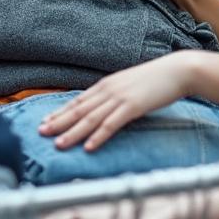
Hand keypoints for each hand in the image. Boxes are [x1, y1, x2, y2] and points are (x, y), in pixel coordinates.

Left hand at [39, 51, 204, 150]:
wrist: (178, 71)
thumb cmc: (156, 79)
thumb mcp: (130, 85)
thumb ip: (115, 94)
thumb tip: (104, 106)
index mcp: (106, 84)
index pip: (78, 100)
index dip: (60, 111)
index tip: (45, 120)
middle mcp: (109, 90)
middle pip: (79, 109)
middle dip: (58, 122)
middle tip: (41, 133)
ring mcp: (120, 98)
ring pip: (91, 118)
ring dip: (73, 132)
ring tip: (59, 144)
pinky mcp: (133, 106)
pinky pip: (112, 124)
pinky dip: (99, 136)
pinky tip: (89, 147)